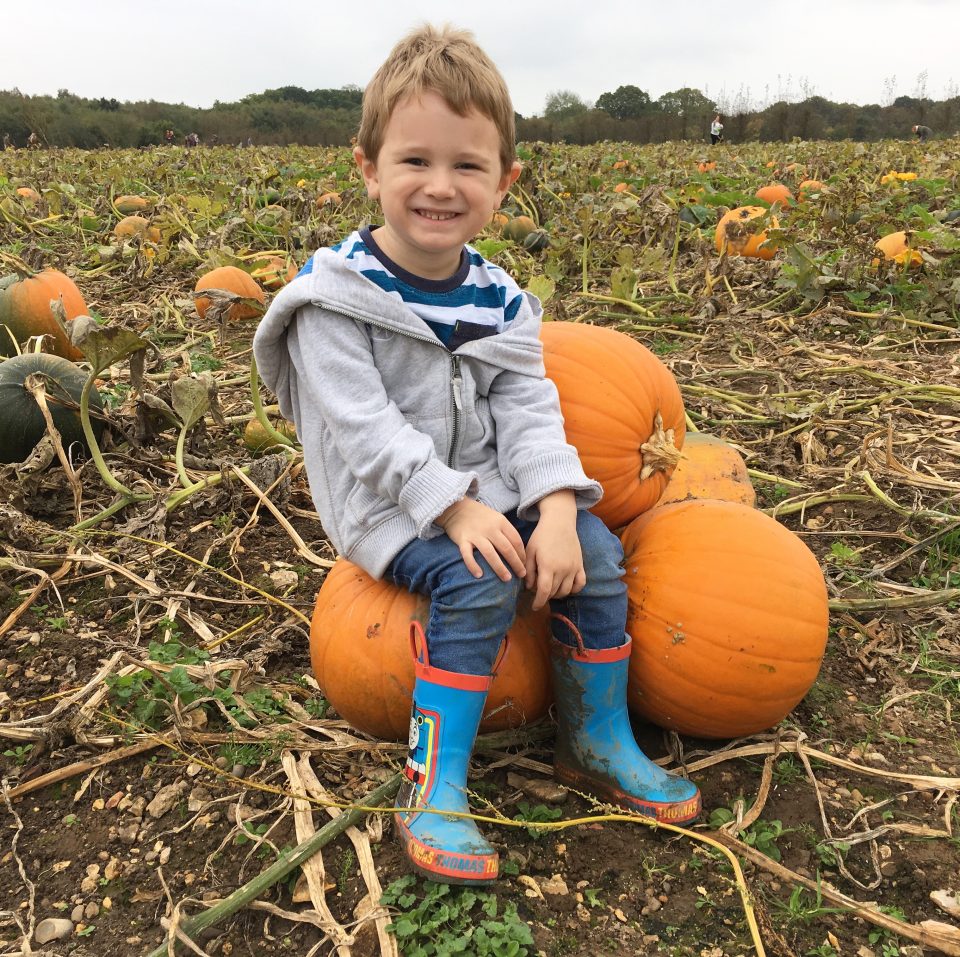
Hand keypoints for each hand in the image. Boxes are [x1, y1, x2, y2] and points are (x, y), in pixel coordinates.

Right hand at [437, 498, 525, 580]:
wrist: (457, 508)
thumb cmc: (480, 517)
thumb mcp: (497, 518)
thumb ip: (506, 532)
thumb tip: (519, 552)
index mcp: (501, 522)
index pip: (516, 540)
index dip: (522, 555)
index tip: (525, 565)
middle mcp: (490, 528)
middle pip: (506, 548)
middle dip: (516, 564)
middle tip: (521, 575)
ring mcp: (475, 534)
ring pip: (490, 553)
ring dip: (500, 568)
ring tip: (506, 579)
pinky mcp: (462, 539)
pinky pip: (467, 555)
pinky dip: (473, 565)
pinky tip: (479, 576)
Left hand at [524, 492, 585, 610]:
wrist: (559, 522)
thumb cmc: (541, 536)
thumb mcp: (530, 551)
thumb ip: (529, 571)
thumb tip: (530, 587)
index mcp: (548, 566)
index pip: (544, 592)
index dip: (538, 602)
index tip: (534, 607)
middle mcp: (562, 569)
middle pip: (554, 592)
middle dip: (545, 596)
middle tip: (538, 592)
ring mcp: (573, 568)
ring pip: (566, 591)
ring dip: (557, 594)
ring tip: (550, 589)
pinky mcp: (580, 565)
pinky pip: (580, 584)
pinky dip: (574, 589)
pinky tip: (566, 587)